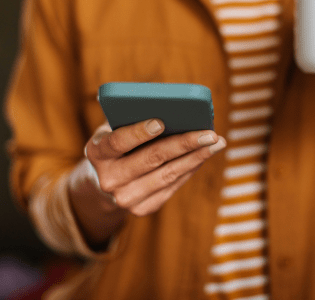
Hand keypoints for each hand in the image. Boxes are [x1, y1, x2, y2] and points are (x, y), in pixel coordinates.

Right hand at [85, 119, 225, 216]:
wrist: (105, 181)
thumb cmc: (118, 144)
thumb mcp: (114, 128)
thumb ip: (133, 117)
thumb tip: (172, 106)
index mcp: (97, 153)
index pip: (118, 141)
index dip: (139, 132)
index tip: (161, 121)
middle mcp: (108, 179)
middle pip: (152, 159)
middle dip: (184, 144)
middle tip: (209, 133)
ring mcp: (125, 198)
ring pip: (167, 174)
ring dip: (196, 157)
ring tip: (217, 143)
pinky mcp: (143, 208)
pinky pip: (173, 185)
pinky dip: (191, 167)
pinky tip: (205, 154)